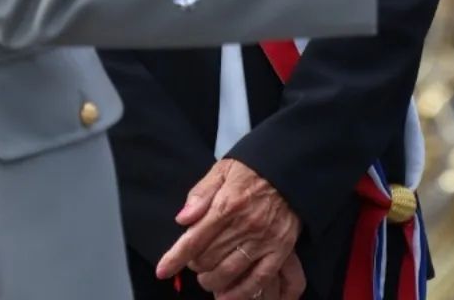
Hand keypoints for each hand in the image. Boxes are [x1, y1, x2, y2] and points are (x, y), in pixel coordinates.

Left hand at [156, 158, 300, 297]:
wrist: (291, 166)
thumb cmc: (253, 168)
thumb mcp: (223, 169)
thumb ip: (201, 194)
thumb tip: (182, 219)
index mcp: (228, 203)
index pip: (195, 238)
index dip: (175, 257)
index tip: (162, 270)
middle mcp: (245, 224)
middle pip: (208, 259)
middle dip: (196, 264)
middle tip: (196, 259)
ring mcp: (264, 239)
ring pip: (228, 272)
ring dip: (211, 280)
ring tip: (208, 276)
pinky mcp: (280, 249)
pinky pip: (257, 279)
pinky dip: (240, 292)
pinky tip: (226, 295)